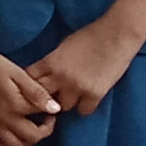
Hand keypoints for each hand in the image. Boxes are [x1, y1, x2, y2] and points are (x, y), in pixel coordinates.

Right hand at [0, 41, 58, 145]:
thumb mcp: (17, 73)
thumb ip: (36, 92)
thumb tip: (55, 108)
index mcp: (16, 105)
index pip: (43, 115)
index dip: (52, 111)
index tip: (52, 105)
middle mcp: (4, 119)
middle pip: (31, 137)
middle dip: (44, 131)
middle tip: (46, 120)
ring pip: (14, 145)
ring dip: (27, 141)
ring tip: (30, 129)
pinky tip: (9, 136)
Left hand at [25, 21, 144, 114]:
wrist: (117, 34)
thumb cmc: (91, 35)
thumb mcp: (64, 46)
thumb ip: (52, 61)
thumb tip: (44, 74)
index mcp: (51, 61)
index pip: (28, 80)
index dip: (29, 86)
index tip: (33, 89)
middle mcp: (60, 77)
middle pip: (41, 98)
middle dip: (43, 98)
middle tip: (49, 99)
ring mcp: (77, 87)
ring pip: (62, 108)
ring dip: (65, 103)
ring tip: (72, 97)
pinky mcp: (95, 94)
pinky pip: (83, 111)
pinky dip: (85, 107)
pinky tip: (88, 99)